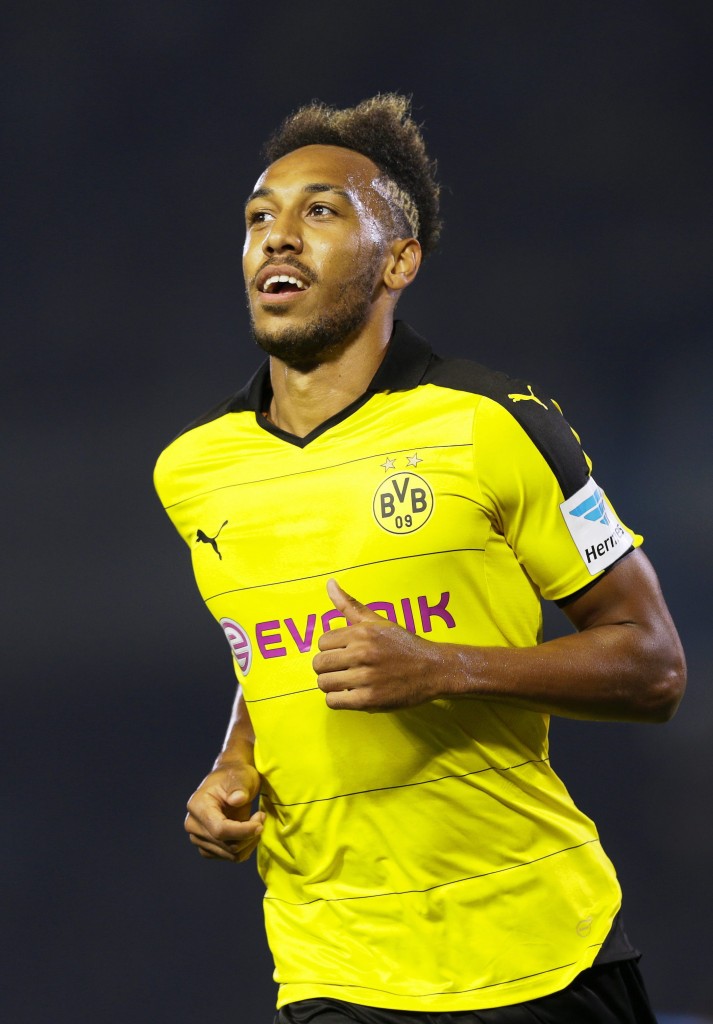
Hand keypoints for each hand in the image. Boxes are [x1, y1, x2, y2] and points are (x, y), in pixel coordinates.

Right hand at [184, 761, 264, 861]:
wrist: (229, 780)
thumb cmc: (235, 776)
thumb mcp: (241, 776)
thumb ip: (239, 788)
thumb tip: (236, 800)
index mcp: (198, 806)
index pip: (219, 829)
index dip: (242, 831)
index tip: (260, 825)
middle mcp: (193, 825)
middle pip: (226, 845)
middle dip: (250, 834)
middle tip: (261, 816)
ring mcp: (198, 838)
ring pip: (230, 854)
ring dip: (249, 842)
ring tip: (256, 822)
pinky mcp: (207, 847)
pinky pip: (230, 857)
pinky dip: (244, 848)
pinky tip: (249, 832)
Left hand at [313, 579, 444, 710]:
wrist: (433, 669)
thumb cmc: (402, 644)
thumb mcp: (377, 620)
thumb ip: (349, 604)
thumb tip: (329, 583)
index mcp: (361, 633)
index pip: (322, 642)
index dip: (331, 649)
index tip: (343, 653)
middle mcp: (362, 653)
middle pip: (319, 663)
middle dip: (327, 667)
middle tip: (342, 669)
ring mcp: (366, 678)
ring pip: (324, 683)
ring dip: (331, 685)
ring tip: (346, 682)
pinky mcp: (369, 700)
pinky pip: (333, 701)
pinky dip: (338, 699)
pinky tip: (351, 694)